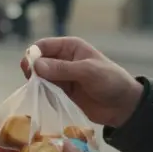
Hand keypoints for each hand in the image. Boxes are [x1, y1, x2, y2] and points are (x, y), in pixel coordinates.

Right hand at [21, 37, 142, 127]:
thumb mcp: (88, 72)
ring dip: (38, 84)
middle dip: (33, 71)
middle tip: (33, 83)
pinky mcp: (63, 92)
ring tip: (41, 93)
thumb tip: (36, 65)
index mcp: (70, 47)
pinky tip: (46, 100)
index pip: (43, 46)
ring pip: (40, 77)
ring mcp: (62, 77)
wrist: (124, 106)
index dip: (33, 55)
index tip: (28, 68)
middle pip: (38, 61)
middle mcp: (63, 59)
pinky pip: (46, 91)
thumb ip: (63, 68)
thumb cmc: (111, 81)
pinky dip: (43, 95)